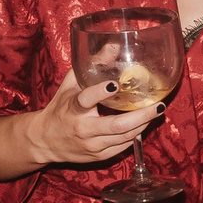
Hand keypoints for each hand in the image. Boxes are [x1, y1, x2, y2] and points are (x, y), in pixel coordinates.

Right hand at [24, 73, 159, 167]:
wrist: (44, 141)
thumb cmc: (61, 108)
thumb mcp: (70, 84)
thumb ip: (92, 65)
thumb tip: (114, 45)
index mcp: (73, 108)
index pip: (86, 99)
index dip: (100, 92)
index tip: (115, 84)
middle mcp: (83, 129)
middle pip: (117, 125)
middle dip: (142, 115)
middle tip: (158, 105)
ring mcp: (92, 145)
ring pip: (125, 137)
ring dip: (144, 124)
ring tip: (157, 111)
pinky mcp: (99, 156)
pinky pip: (123, 146)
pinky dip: (136, 134)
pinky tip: (144, 123)